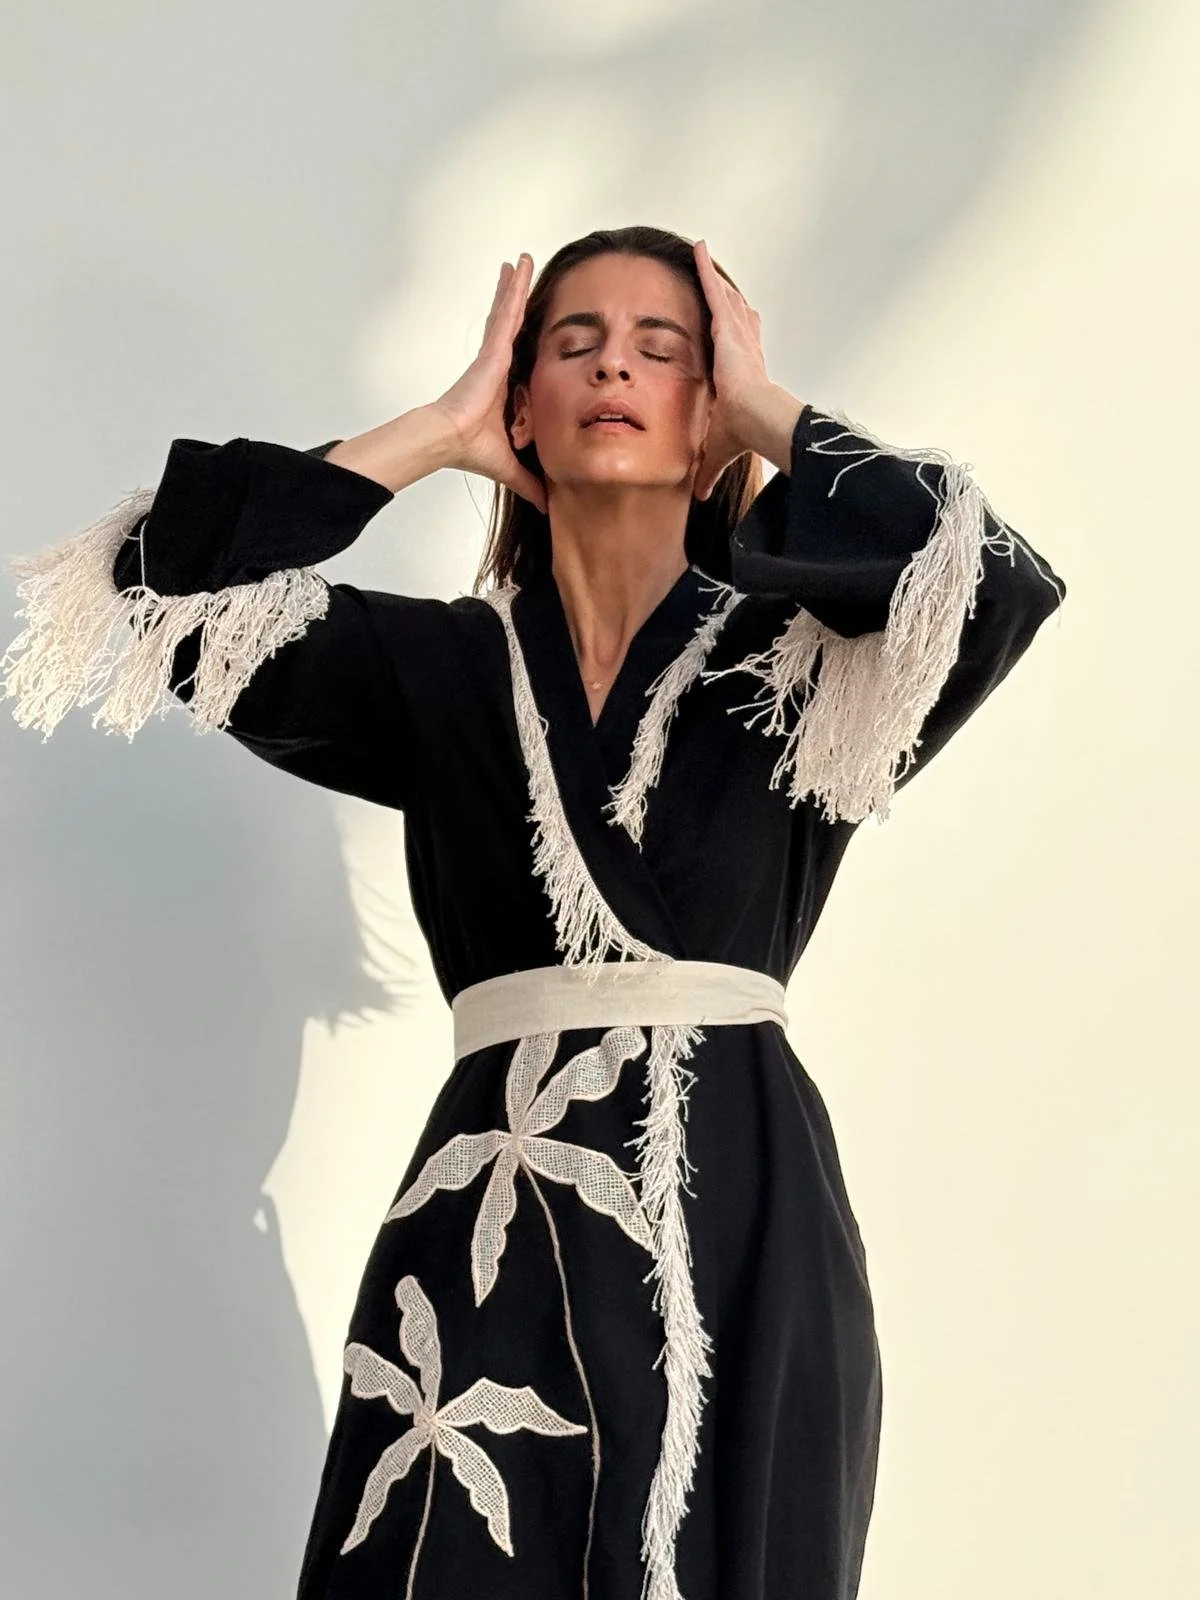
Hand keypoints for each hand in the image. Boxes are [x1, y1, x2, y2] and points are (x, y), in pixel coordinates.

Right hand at [431, 255, 547, 514]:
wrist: (449, 440)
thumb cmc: (472, 449)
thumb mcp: (513, 464)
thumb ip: (531, 482)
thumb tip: (548, 507)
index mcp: (504, 386)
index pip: (520, 355)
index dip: (526, 337)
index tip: (534, 323)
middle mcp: (498, 365)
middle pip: (513, 326)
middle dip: (519, 301)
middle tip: (526, 275)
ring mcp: (494, 353)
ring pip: (509, 312)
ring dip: (516, 286)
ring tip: (522, 259)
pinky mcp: (492, 348)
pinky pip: (506, 311)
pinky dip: (512, 288)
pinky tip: (517, 265)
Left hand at [691, 239, 772, 500]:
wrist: (755, 419)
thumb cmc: (743, 432)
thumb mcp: (718, 447)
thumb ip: (708, 468)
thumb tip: (699, 497)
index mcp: (742, 373)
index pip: (739, 348)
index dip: (737, 335)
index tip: (733, 326)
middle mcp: (743, 348)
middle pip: (734, 316)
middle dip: (725, 298)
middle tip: (718, 281)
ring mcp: (736, 334)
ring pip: (724, 298)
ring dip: (713, 278)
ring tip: (700, 254)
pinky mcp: (727, 325)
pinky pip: (713, 288)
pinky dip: (704, 268)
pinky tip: (697, 249)